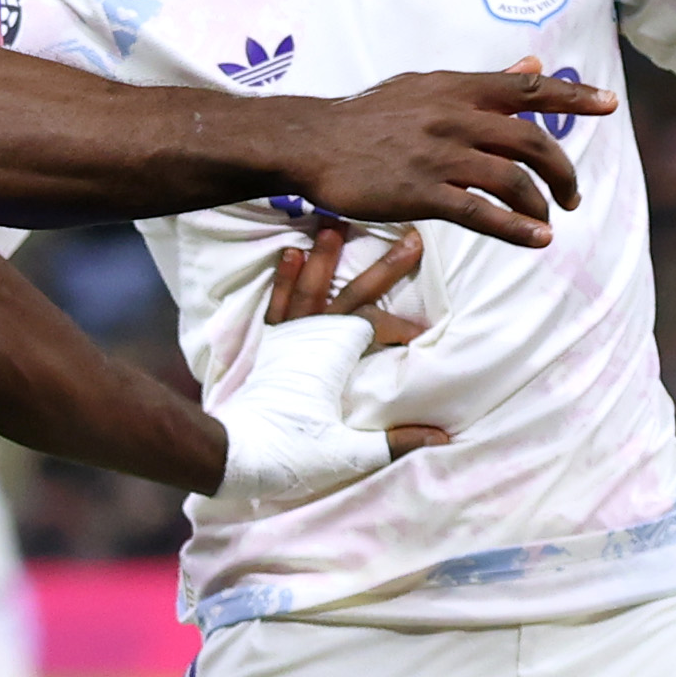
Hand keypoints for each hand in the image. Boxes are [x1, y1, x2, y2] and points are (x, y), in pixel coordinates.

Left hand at [213, 226, 447, 510]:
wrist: (233, 454)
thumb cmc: (289, 453)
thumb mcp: (346, 452)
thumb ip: (394, 442)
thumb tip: (442, 437)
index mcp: (332, 356)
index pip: (375, 327)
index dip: (401, 327)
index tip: (423, 334)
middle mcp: (310, 337)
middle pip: (353, 294)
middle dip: (385, 267)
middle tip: (412, 238)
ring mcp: (287, 338)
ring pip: (312, 287)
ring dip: (327, 256)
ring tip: (336, 222)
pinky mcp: (269, 346)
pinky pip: (278, 303)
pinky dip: (285, 277)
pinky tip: (290, 252)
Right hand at [277, 60, 614, 247]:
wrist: (313, 142)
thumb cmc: (369, 117)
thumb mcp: (425, 87)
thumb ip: (482, 83)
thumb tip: (532, 64)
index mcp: (457, 88)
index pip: (527, 88)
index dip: (573, 97)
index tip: (609, 105)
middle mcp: (454, 116)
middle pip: (531, 140)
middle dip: (562, 170)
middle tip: (573, 195)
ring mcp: (438, 155)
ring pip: (512, 179)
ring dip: (542, 204)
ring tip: (550, 222)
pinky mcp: (420, 192)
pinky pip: (481, 212)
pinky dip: (516, 228)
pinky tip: (536, 239)